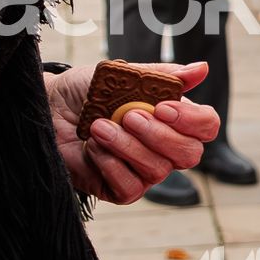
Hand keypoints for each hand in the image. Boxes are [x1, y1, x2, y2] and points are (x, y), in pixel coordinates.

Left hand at [48, 62, 218, 201]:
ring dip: (126, 146)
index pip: (206, 126)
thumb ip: (163, 76)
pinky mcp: (122, 189)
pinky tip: (93, 148)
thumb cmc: (90, 91)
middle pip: (189, 154)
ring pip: (157, 170)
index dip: (192, 120)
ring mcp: (144, 171)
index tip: (162, 107)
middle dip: (159, 135)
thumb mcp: (126, 75)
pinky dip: (111, 165)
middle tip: (128, 115)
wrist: (52, 108)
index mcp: (174, 119)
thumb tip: (202, 69)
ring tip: (99, 126)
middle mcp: (165, 148)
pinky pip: (130, 187)